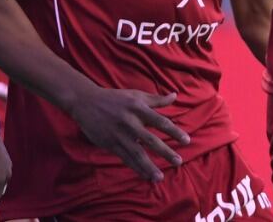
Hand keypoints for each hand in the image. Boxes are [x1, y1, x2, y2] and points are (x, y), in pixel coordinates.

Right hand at [69, 86, 189, 180]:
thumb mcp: (135, 95)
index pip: (160, 121)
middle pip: (151, 140)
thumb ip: (156, 99)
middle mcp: (130, 122)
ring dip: (149, 167)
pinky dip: (136, 168)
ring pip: (137, 154)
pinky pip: (125, 158)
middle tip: (179, 162)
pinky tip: (145, 175)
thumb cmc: (115, 98)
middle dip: (165, 152)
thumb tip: (175, 96)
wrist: (86, 102)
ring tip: (160, 177)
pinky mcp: (110, 144)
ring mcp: (119, 135)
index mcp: (138, 108)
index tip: (186, 141)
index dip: (174, 131)